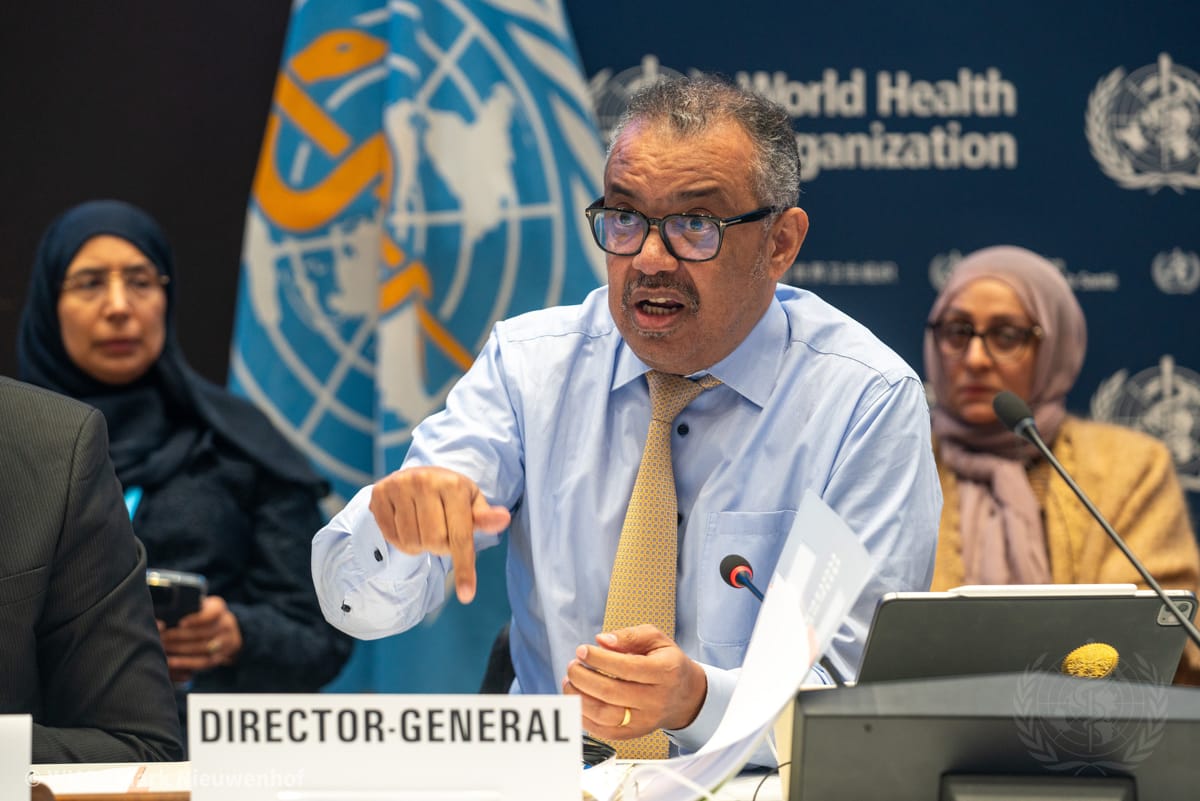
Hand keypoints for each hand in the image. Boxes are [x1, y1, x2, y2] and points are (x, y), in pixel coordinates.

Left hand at [159, 595, 242, 682]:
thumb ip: (186, 607)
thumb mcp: (199, 605)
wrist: (225, 629)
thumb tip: (163, 615)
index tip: (181, 623)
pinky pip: (202, 662)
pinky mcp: (219, 657)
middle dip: (179, 636)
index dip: (197, 619)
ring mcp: (225, 643)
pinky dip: (186, 663)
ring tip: (163, 649)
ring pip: (202, 648)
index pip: (211, 613)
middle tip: (162, 637)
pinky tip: (171, 662)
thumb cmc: (202, 614)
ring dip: (180, 650)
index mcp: (218, 608)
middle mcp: (225, 625)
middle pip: (203, 633)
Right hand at [369, 466, 509, 603]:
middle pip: (434, 543)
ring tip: (424, 528)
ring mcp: (398, 486)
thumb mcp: (471, 502)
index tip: (466, 596)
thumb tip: (503, 519)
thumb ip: (484, 518)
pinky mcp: (379, 494)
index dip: (464, 567)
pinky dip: (402, 541)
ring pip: (411, 542)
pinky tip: (408, 525)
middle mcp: (424, 482)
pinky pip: (392, 537)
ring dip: (420, 546)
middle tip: (442, 533)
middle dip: (441, 548)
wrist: (418, 474)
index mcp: (452, 484)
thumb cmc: (450, 494)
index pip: (460, 535)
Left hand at [562, 625, 707, 739]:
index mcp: (665, 672)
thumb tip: (602, 640)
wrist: (684, 696)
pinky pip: (605, 731)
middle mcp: (657, 700)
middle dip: (584, 678)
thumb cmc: (667, 663)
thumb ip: (630, 635)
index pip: (627, 668)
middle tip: (572, 666)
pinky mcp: (635, 734)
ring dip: (580, 699)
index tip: (582, 650)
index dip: (600, 659)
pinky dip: (584, 718)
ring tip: (569, 682)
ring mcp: (646, 721)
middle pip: (613, 693)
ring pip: (606, 715)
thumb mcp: (656, 639)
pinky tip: (577, 700)